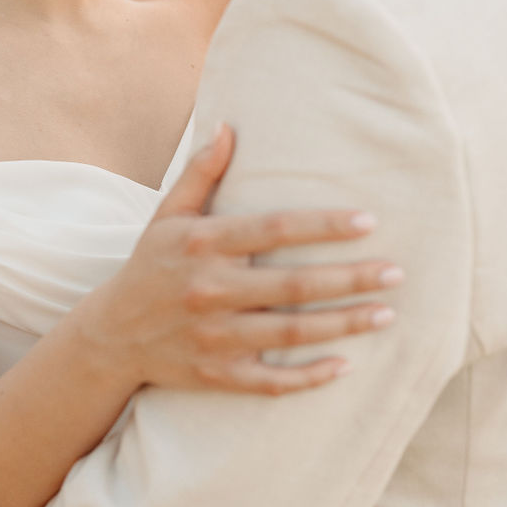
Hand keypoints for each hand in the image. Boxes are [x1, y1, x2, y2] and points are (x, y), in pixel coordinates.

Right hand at [77, 126, 400, 395]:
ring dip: (343, 325)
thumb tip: (227, 126)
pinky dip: (308, 377)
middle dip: (348, 279)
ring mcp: (214, 337)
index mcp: (201, 245)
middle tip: (396, 272)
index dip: (321, 225)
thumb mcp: (167, 216)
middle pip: (291, 286)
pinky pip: (270, 381)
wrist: (110, 336)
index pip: (271, 230)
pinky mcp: (216, 375)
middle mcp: (209, 290)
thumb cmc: (151, 266)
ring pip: (290, 333)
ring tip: (387, 313)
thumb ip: (200, 174)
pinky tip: (346, 364)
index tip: (367, 220)